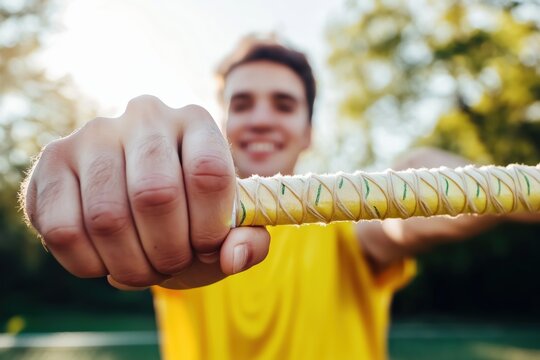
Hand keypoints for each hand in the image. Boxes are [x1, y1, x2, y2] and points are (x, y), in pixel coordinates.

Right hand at [22, 95, 269, 289]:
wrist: (136, 204)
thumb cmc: (189, 215)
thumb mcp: (226, 229)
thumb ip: (249, 241)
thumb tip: (235, 257)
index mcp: (196, 122)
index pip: (208, 174)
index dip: (210, 227)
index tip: (207, 249)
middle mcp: (145, 115)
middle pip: (155, 195)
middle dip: (168, 252)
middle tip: (171, 266)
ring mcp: (94, 134)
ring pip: (107, 217)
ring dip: (129, 265)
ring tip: (141, 270)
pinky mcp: (52, 160)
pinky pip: (62, 229)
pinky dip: (89, 264)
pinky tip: (106, 261)